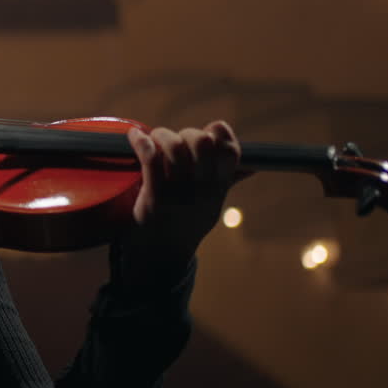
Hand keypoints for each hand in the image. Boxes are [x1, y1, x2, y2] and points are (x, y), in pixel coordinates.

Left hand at [115, 121, 245, 291]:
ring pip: (174, 147)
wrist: (160, 256)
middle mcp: (202, 191)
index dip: (221, 134)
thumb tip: (252, 166)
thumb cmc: (184, 223)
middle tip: (174, 140)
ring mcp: (179, 194)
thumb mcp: (211, 206)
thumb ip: (226, 183)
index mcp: (218, 190)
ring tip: (152, 139)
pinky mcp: (154, 197)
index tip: (208, 130)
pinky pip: (150, 158)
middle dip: (186, 133)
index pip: (231, 152)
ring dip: (161, 136)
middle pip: (202, 143)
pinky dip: (140, 141)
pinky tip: (134, 137)